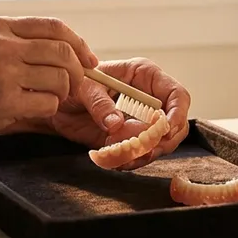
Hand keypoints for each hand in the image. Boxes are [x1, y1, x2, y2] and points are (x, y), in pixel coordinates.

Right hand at [0, 16, 98, 152]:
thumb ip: (15, 45)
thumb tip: (66, 52)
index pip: (53, 27)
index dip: (78, 44)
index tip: (88, 60)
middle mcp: (0, 44)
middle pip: (63, 51)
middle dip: (78, 71)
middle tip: (74, 87)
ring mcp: (3, 72)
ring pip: (60, 79)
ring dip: (60, 94)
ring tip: (42, 101)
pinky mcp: (4, 101)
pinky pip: (48, 104)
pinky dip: (46, 110)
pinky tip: (27, 112)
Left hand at [47, 58, 190, 169]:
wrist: (59, 103)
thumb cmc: (74, 83)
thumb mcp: (83, 87)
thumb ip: (100, 104)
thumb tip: (116, 124)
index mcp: (145, 76)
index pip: (177, 94)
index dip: (178, 113)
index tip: (165, 130)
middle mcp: (150, 99)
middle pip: (177, 124)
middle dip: (164, 141)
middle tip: (145, 149)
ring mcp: (143, 121)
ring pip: (162, 143)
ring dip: (147, 154)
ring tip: (124, 156)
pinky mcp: (132, 139)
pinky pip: (143, 154)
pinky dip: (133, 161)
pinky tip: (118, 160)